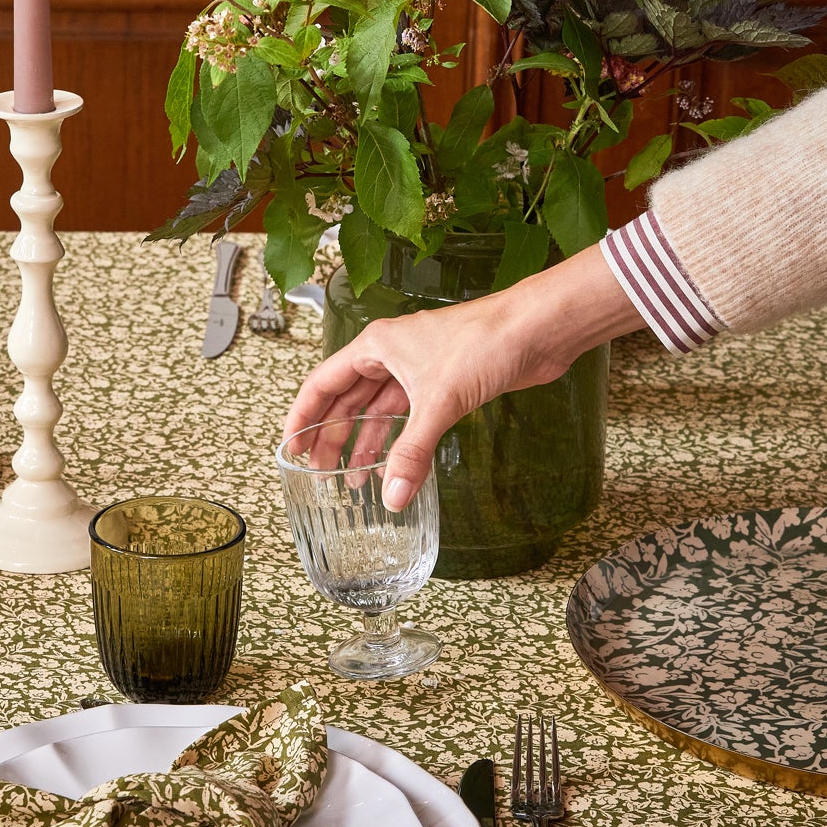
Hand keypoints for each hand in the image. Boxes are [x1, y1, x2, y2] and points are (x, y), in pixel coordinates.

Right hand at [283, 245, 641, 509]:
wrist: (536, 330)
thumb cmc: (485, 341)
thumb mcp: (439, 401)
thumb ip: (412, 452)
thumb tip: (393, 496)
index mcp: (377, 347)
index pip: (323, 383)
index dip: (303, 416)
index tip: (290, 446)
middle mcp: (392, 355)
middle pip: (348, 400)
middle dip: (332, 437)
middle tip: (320, 473)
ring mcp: (420, 369)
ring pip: (380, 410)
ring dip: (367, 443)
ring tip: (355, 481)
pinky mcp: (447, 383)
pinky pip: (410, 416)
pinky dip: (400, 441)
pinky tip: (396, 465)